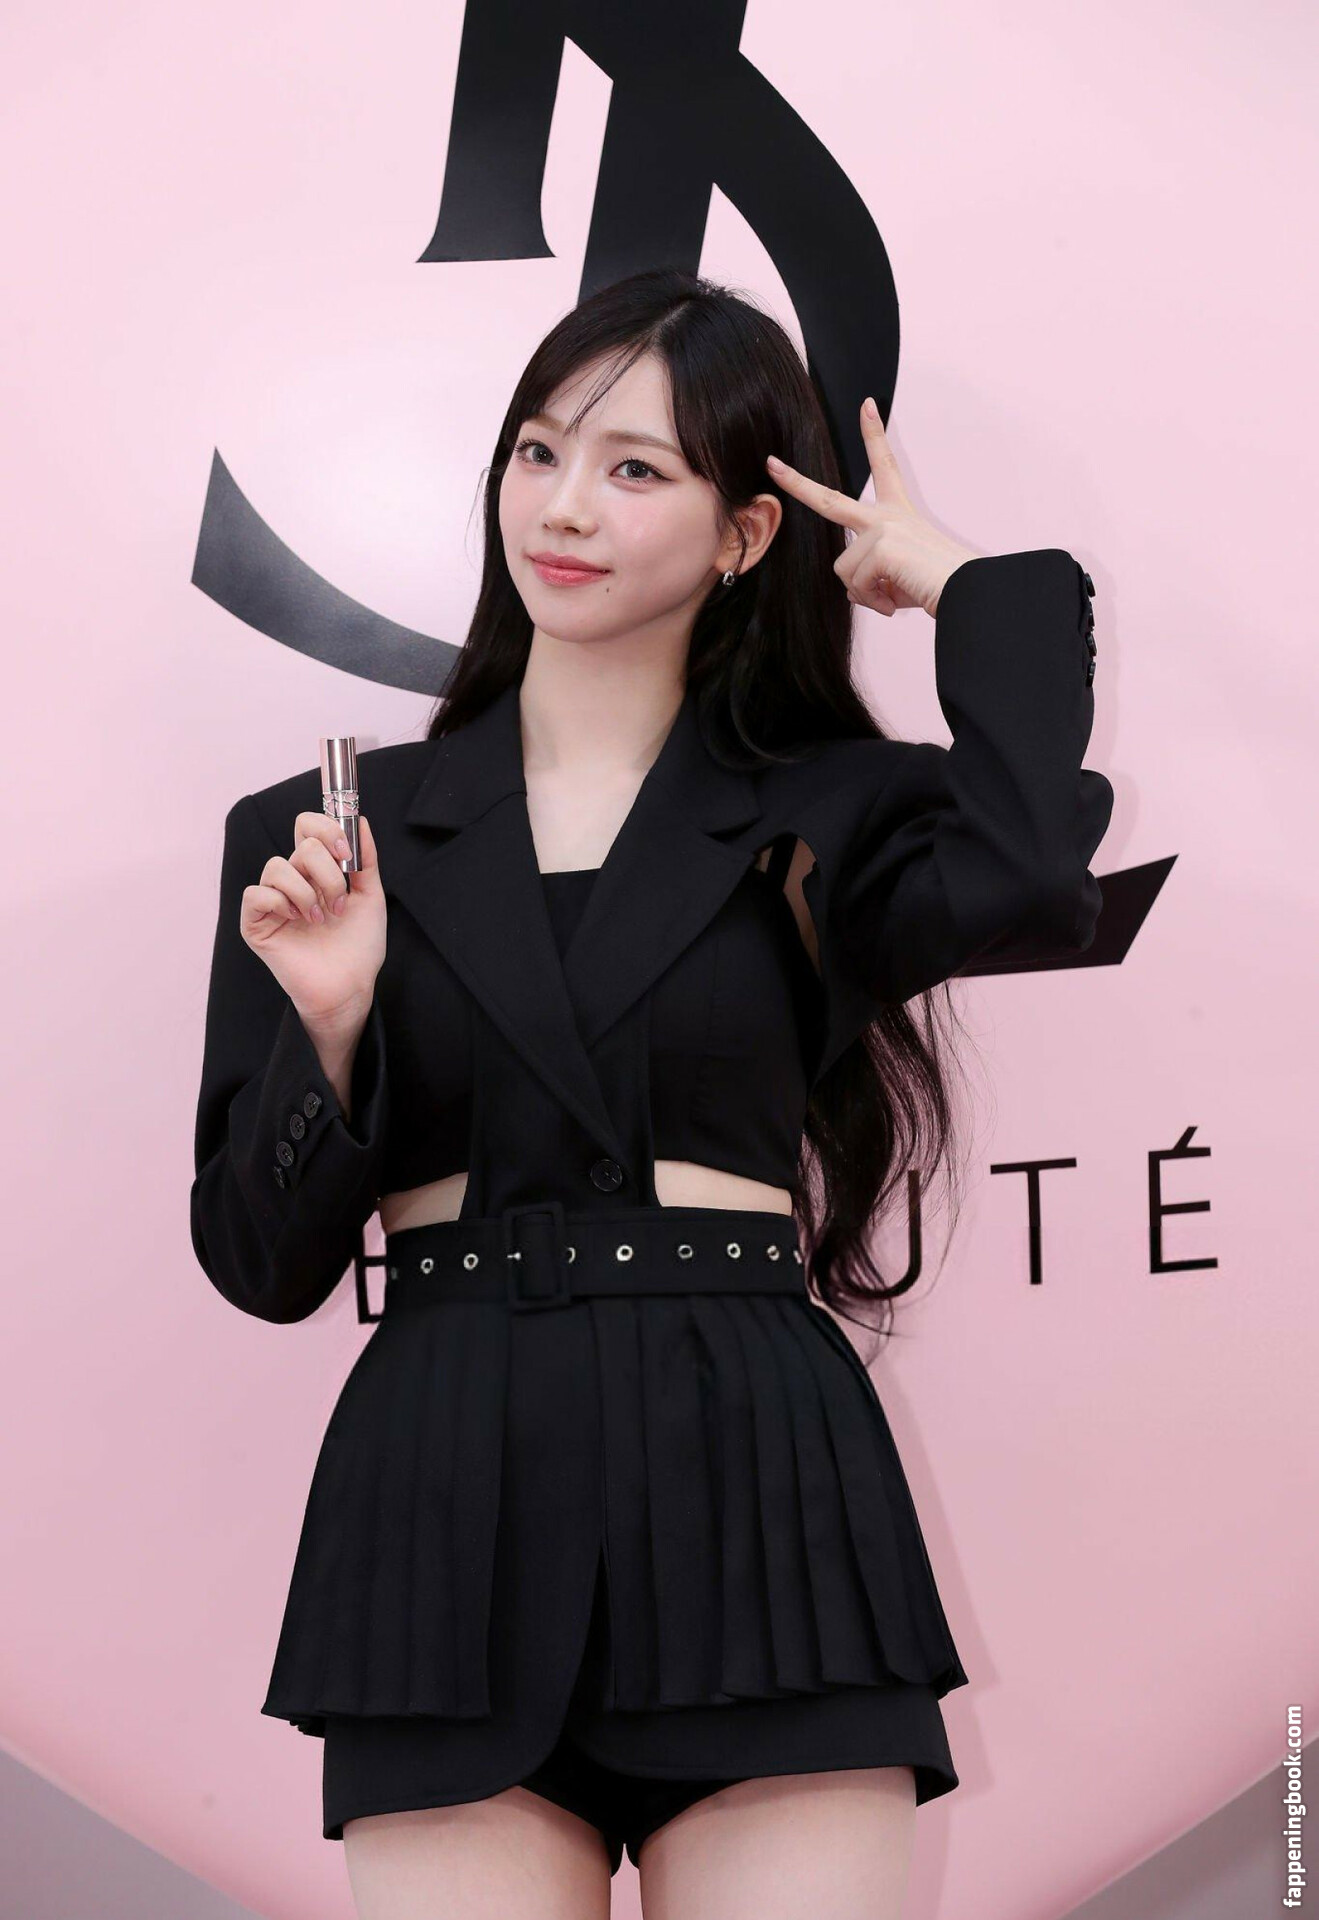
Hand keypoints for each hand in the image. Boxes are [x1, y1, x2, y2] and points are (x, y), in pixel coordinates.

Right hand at [239, 810, 386, 1031]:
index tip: (346, 853)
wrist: (350, 986)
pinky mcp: (256, 924)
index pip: (308, 827)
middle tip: (339, 903)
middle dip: (327, 873)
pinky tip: (296, 921)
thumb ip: (366, 860)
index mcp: (318, 871)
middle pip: (301, 845)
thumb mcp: (370, 898)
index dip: (326, 829)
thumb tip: (362, 821)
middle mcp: (294, 880)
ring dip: (306, 892)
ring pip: (276, 867)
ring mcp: (273, 902)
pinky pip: (256, 894)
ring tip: (320, 919)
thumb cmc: (359, 947)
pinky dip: (279, 902)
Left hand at [766, 398, 981, 617]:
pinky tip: (893, 602)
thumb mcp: (898, 576)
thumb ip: (871, 575)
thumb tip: (852, 589)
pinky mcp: (882, 547)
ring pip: (845, 570)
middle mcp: (887, 515)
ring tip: (892, 597)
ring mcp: (882, 528)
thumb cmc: (937, 584)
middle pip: (830, 500)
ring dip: (865, 592)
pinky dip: (873, 601)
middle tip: (772, 464)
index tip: (867, 405)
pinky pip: (856, 585)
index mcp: (898, 512)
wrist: (966, 590)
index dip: (875, 434)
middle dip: (796, 483)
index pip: (883, 467)